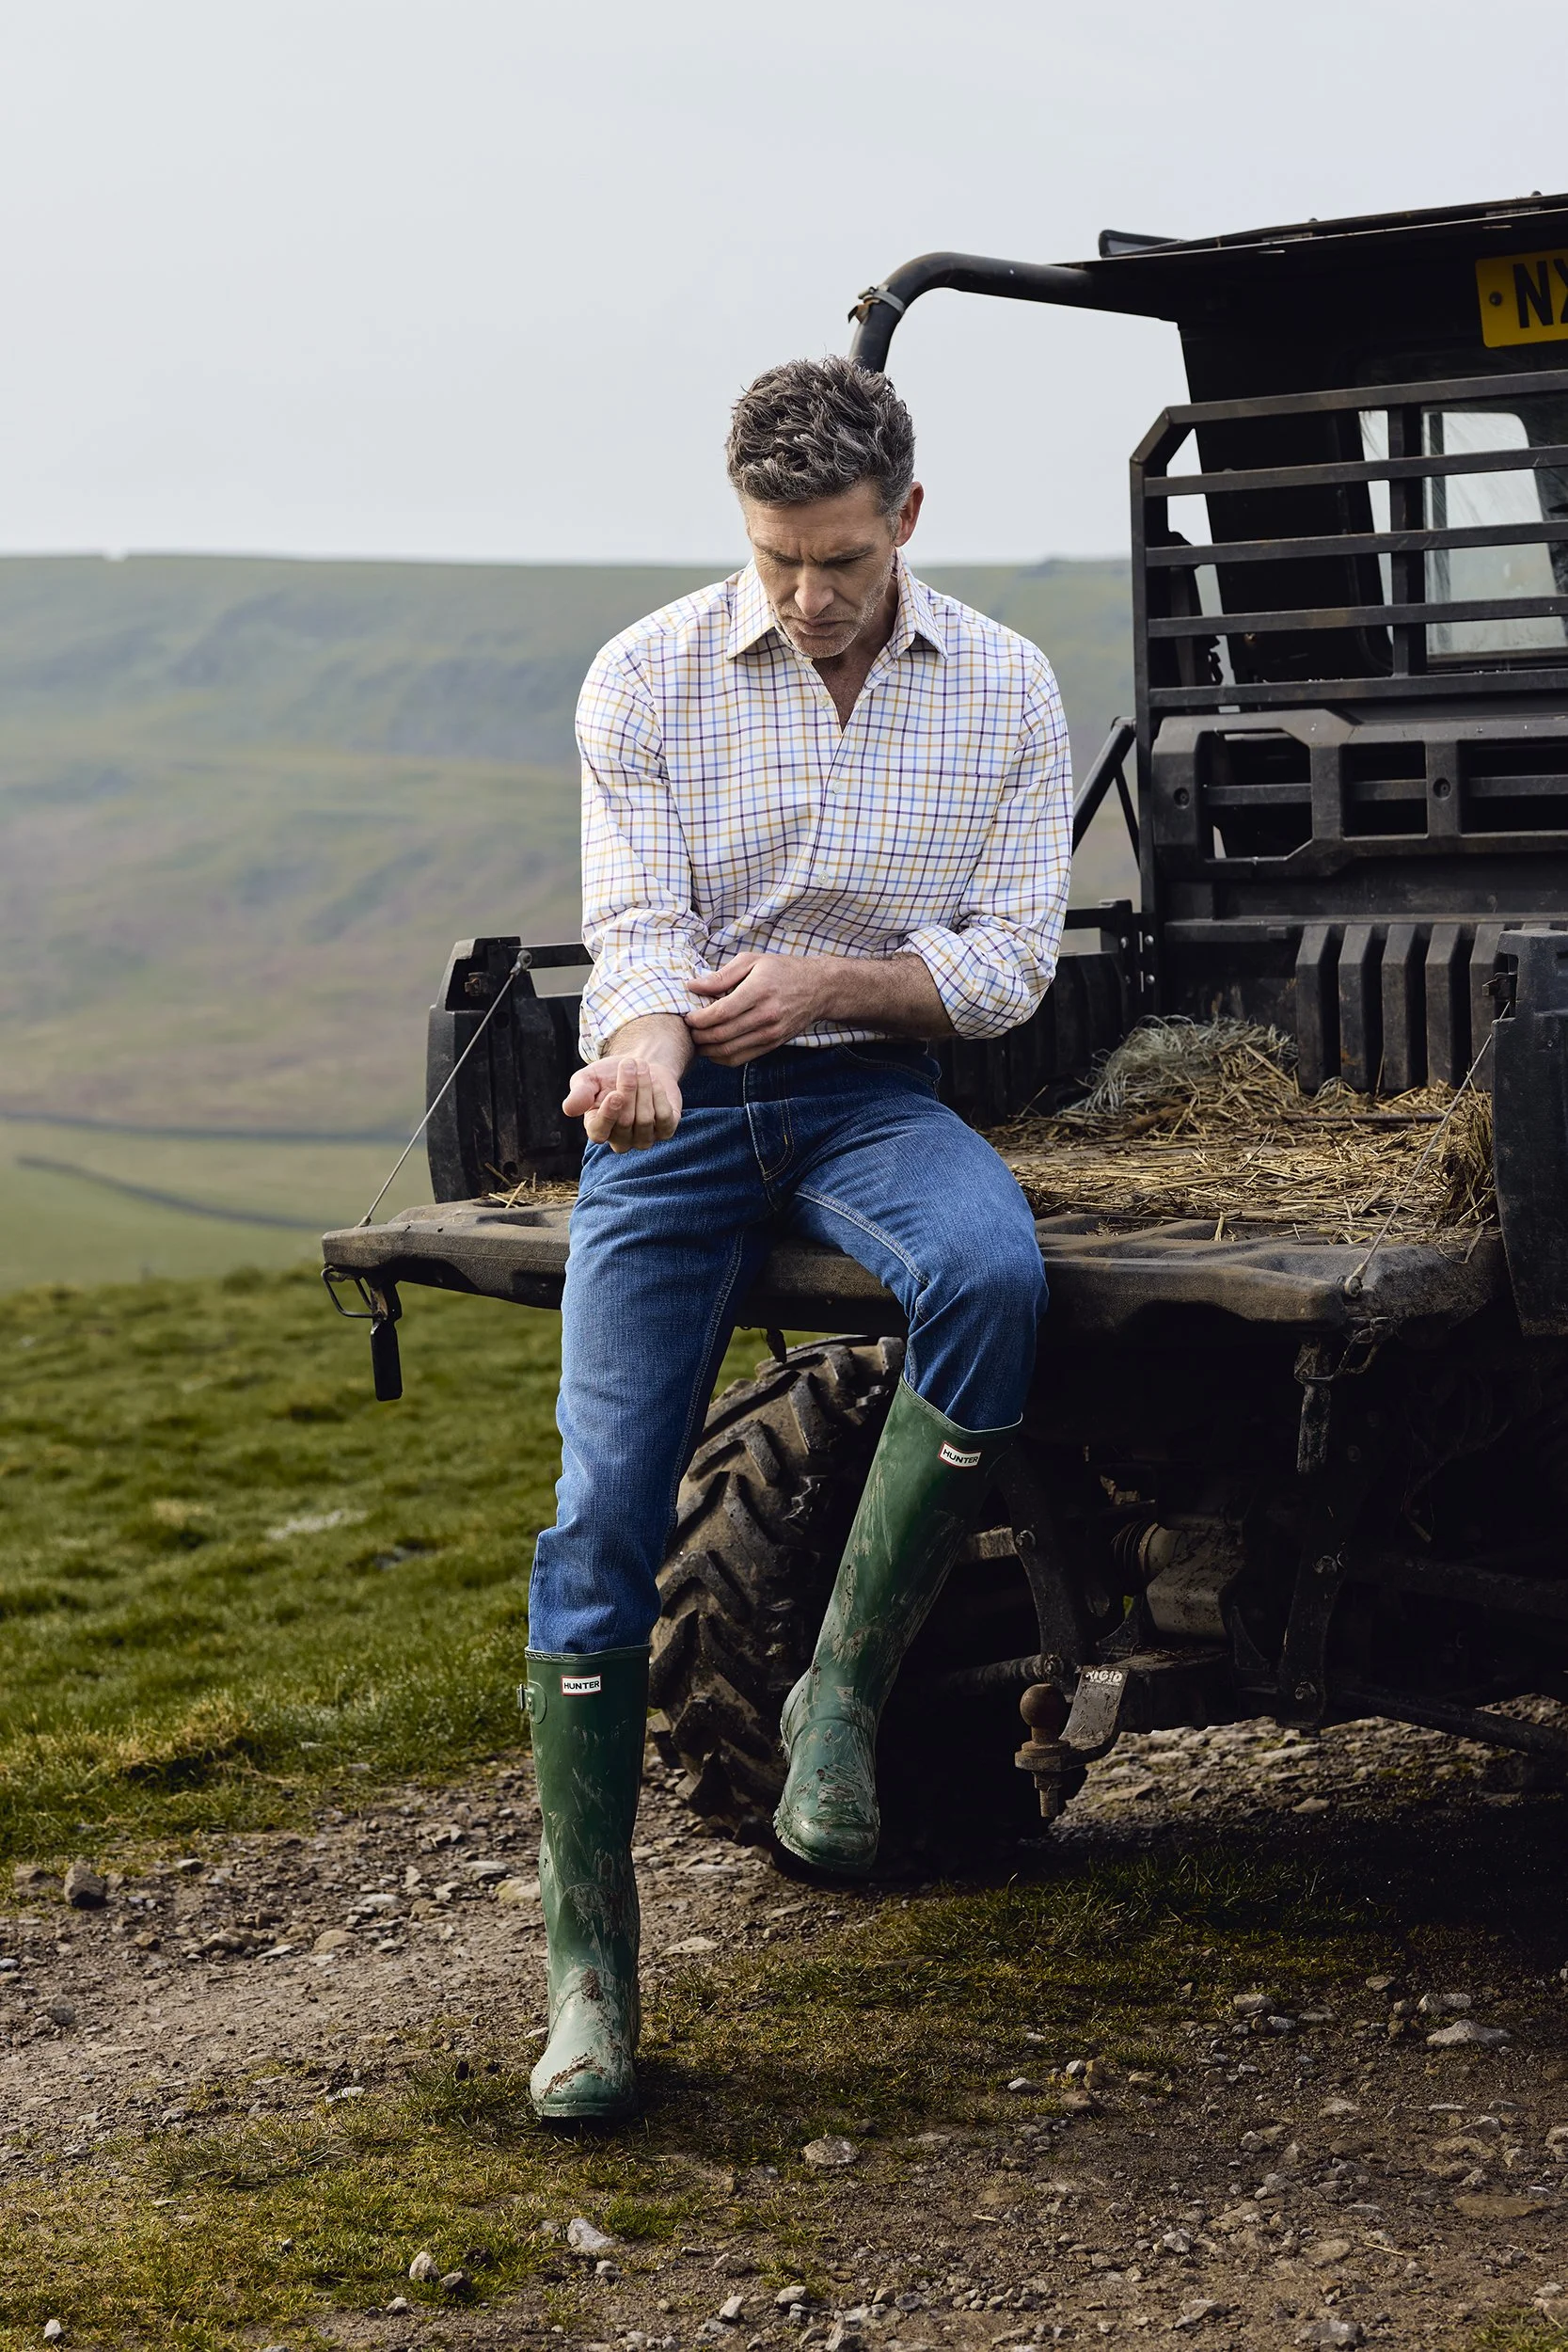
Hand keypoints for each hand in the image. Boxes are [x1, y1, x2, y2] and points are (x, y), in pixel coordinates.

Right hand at [562, 1053, 683, 1150]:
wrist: (639, 1068)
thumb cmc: (609, 1075)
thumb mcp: (589, 1079)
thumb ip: (579, 1093)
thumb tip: (569, 1109)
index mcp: (597, 1129)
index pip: (599, 1133)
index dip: (608, 1115)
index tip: (615, 1094)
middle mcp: (620, 1140)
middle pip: (625, 1121)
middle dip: (629, 1088)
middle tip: (629, 1063)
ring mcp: (643, 1139)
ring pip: (645, 1120)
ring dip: (645, 1088)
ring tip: (642, 1067)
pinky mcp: (665, 1131)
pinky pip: (665, 1119)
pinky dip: (660, 1096)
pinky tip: (655, 1081)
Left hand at [685, 954, 827, 1063]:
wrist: (818, 988)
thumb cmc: (782, 970)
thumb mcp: (751, 961)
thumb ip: (721, 976)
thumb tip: (692, 986)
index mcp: (758, 992)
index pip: (720, 1013)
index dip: (698, 1019)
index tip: (687, 1016)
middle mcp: (766, 1016)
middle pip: (721, 1035)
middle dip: (698, 1035)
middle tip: (688, 1029)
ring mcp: (770, 1034)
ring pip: (729, 1051)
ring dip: (707, 1049)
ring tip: (697, 1039)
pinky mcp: (773, 1044)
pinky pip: (741, 1058)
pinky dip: (721, 1058)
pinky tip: (712, 1049)